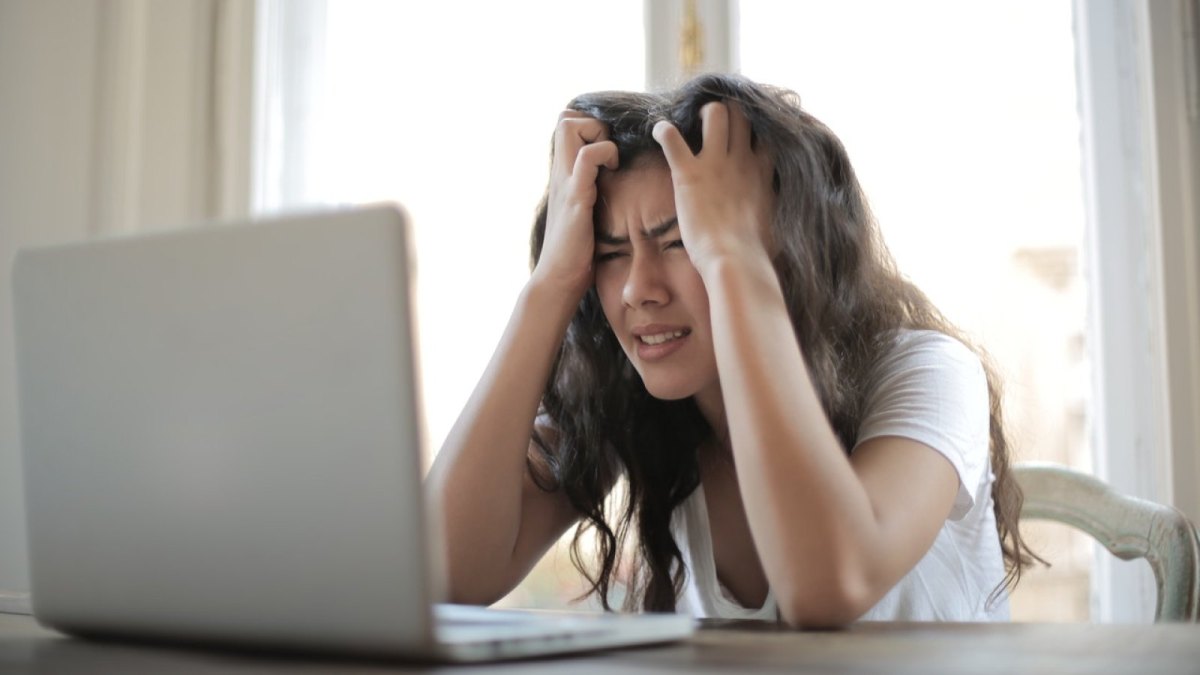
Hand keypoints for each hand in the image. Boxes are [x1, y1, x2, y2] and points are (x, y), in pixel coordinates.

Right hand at [531, 111, 618, 302]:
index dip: (589, 125)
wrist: (558, 279)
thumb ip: (589, 193)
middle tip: (609, 151)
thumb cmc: (575, 252)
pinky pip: (586, 158)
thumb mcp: (582, 212)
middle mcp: (560, 173)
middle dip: (593, 123)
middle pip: (565, 117)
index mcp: (563, 175)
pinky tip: (612, 172)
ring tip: (611, 161)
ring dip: (598, 134)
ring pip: (570, 127)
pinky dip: (604, 154)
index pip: (566, 124)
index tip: (608, 148)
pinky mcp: (575, 197)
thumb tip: (611, 185)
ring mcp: (566, 183)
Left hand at [652, 101, 774, 274]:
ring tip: (692, 123)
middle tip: (715, 122)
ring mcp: (715, 164)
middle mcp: (741, 160)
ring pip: (715, 113)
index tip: (746, 130)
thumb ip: (775, 207)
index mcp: (762, 172)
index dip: (756, 125)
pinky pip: (671, 138)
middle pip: (741, 113)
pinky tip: (659, 131)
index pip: (766, 132)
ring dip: (702, 113)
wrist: (735, 261)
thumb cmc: (756, 252)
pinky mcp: (689, 173)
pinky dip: (662, 130)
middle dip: (729, 111)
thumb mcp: (777, 223)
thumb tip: (779, 216)